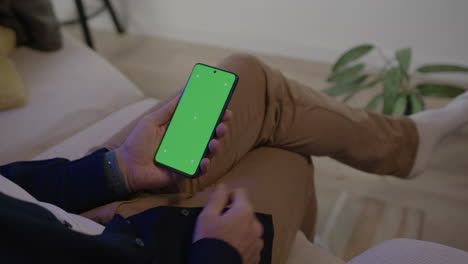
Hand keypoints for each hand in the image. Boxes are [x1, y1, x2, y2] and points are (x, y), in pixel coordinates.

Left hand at [115, 96, 232, 191]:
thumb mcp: (152, 121)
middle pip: (210, 135)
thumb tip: (183, 94)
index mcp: (181, 130)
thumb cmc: (137, 143)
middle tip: (222, 125)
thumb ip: (168, 110)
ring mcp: (187, 158)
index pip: (203, 121)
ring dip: (215, 147)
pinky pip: (198, 170)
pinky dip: (204, 166)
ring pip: (208, 152)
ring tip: (214, 142)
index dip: (215, 116)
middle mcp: (187, 143)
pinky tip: (204, 161)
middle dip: (220, 129)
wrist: (126, 166)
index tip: (225, 108)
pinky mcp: (184, 172)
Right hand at [193, 184, 263, 263]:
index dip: (227, 197)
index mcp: (245, 211)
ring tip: (225, 238)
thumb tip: (223, 187)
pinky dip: (242, 242)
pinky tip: (231, 248)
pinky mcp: (256, 254)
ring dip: (239, 228)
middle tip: (218, 224)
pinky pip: (250, 242)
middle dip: (233, 213)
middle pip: (245, 210)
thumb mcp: (207, 216)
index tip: (218, 207)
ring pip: (248, 227)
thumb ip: (217, 198)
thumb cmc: (209, 242)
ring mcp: (258, 241)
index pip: (240, 192)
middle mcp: (256, 224)